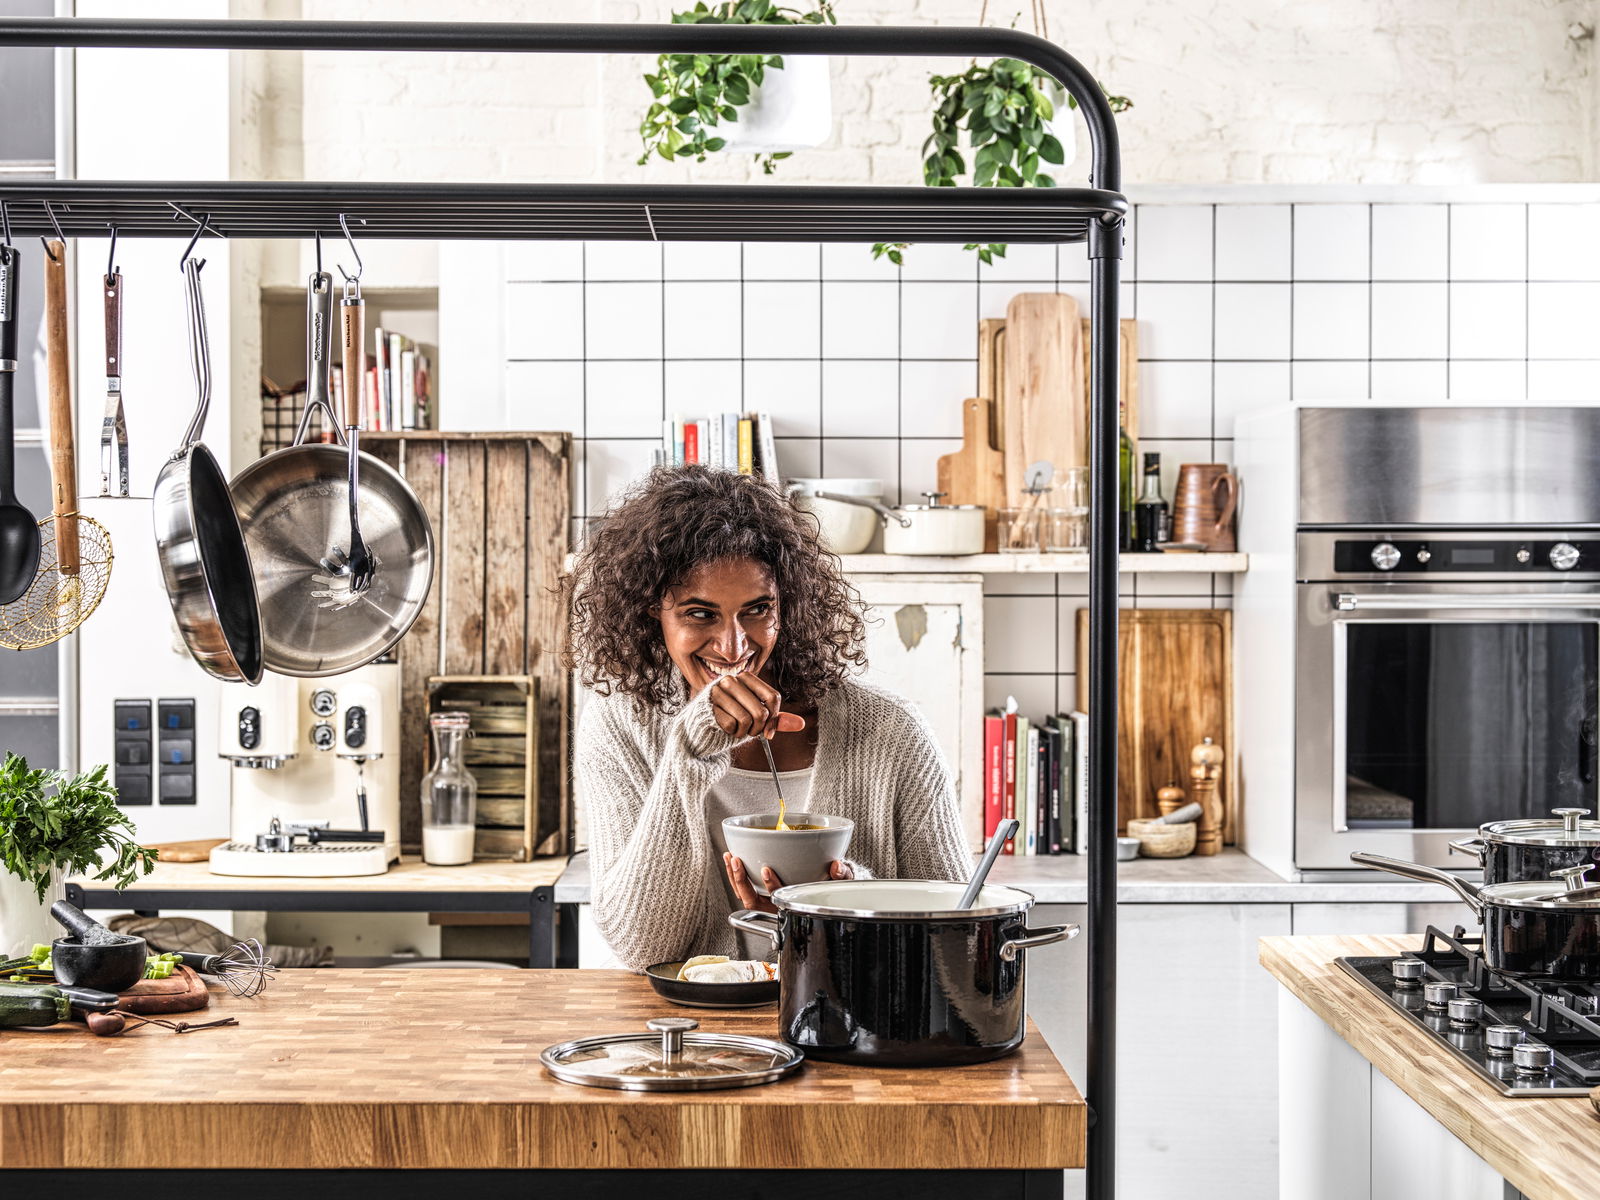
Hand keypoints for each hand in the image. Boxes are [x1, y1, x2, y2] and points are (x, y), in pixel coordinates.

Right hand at [709, 671, 806, 740]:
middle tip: (751, 731)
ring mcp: (718, 691)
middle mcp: (732, 680)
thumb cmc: (732, 718)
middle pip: (761, 711)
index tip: (768, 731)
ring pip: (747, 719)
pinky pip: (731, 725)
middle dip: (759, 729)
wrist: (702, 726)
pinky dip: (732, 733)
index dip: (774, 718)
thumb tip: (801, 724)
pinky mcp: (708, 705)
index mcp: (747, 677)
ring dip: (745, 732)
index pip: (773, 697)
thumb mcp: (756, 716)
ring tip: (738, 729)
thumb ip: (775, 719)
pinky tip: (726, 728)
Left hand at [724, 852, 853, 915]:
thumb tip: (837, 866)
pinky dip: (735, 875)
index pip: (780, 899)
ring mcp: (767, 901)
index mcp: (795, 905)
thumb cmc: (833, 890)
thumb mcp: (842, 883)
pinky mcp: (761, 893)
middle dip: (742, 882)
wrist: (829, 894)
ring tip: (730, 857)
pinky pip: (744, 889)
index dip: (772, 886)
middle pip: (753, 901)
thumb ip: (842, 875)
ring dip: (735, 878)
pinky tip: (731, 858)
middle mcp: (778, 906)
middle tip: (738, 862)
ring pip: (745, 896)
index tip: (767, 870)